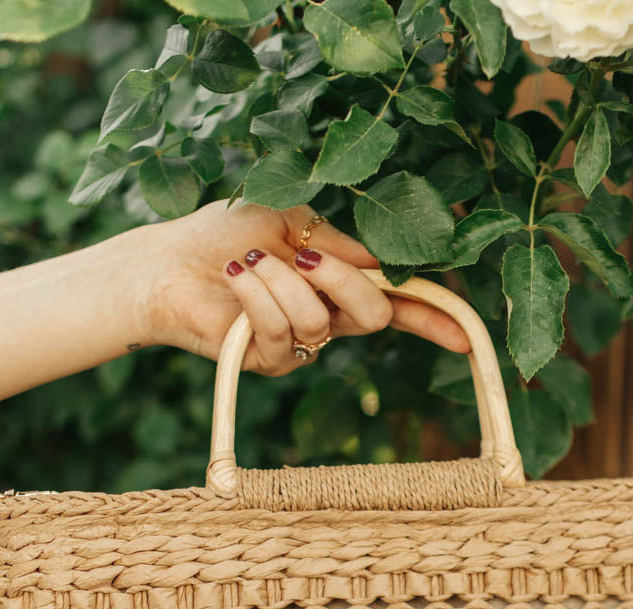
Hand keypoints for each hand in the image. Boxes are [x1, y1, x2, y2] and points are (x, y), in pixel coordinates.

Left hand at [131, 201, 471, 374]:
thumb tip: (381, 263)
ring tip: (248, 261)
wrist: (167, 261)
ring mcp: (299, 346)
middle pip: (375, 315)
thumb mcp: (291, 221)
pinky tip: (235, 276)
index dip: (434, 319)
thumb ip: (338, 243)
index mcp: (339, 284)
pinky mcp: (267, 362)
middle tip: (306, 256)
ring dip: (282, 280)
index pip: (399, 304)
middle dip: (344, 281)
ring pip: (322, 321)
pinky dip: (258, 295)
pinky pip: (281, 333)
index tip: (465, 335)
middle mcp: (326, 319)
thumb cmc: (223, 235)